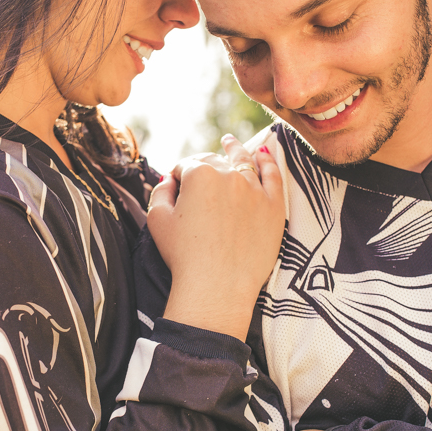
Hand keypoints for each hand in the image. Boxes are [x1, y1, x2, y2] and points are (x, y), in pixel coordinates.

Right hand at [148, 135, 285, 340]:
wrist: (217, 287)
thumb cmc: (184, 256)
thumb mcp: (157, 220)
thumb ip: (161, 191)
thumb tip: (170, 179)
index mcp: (200, 174)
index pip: (186, 166)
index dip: (179, 176)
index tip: (177, 188)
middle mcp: (230, 175)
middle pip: (215, 161)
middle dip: (204, 164)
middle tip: (199, 172)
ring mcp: (255, 189)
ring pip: (244, 161)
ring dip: (235, 150)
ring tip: (230, 142)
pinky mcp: (274, 206)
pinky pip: (273, 176)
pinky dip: (268, 162)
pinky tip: (264, 154)